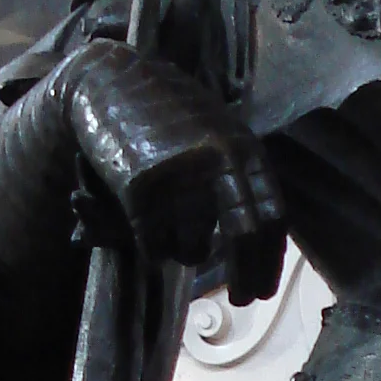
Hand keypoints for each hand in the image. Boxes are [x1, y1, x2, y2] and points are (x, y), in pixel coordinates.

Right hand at [53, 40, 284, 303]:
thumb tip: (255, 244)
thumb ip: (237, 177)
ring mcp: (180, 173)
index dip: (270, 260)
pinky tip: (145, 230)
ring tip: (169, 229)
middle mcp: (218, 160)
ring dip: (183, 252)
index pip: (272, 217)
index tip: (263, 290)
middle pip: (245, 238)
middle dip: (245, 278)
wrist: (107, 79)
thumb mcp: (217, 133)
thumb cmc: (165, 110)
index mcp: (244, 148)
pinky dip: (151, 248)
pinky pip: (154, 245)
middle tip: (241, 302)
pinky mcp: (141, 186)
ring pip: (193, 247)